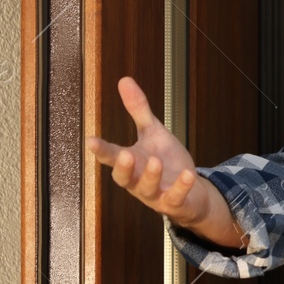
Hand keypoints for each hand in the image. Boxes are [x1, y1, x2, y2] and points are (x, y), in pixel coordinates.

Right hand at [86, 76, 237, 245]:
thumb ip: (139, 110)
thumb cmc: (167, 162)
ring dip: (150, 176)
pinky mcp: (175, 203)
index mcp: (130, 163)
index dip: (101, 150)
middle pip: (124, 178)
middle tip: (123, 154)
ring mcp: (156, 194)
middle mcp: (138, 181)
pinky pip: (175, 198)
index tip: (91, 141)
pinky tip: (188, 175)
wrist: (192, 192)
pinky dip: (181, 187)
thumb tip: (125, 80)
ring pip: (147, 189)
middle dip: (122, 167)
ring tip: (154, 161)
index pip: (111, 157)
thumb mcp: (153, 133)